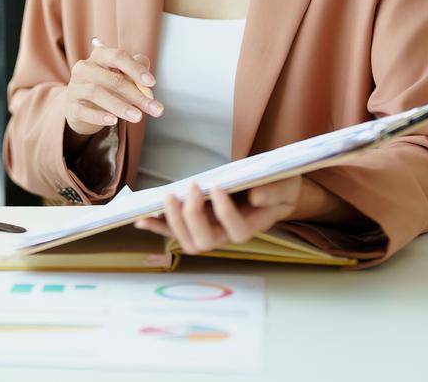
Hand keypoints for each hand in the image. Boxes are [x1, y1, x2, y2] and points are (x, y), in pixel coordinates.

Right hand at [62, 45, 162, 142]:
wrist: (81, 106)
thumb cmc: (106, 87)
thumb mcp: (122, 77)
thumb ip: (137, 76)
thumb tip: (148, 84)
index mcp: (99, 56)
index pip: (118, 56)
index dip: (135, 69)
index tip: (152, 82)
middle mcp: (84, 68)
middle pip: (112, 78)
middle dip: (136, 95)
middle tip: (154, 108)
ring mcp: (75, 87)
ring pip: (97, 93)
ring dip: (120, 106)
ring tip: (137, 117)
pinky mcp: (71, 106)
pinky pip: (84, 110)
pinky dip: (99, 116)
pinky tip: (113, 121)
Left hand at [132, 177, 301, 250]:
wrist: (271, 188)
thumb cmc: (278, 186)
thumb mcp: (285, 185)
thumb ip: (274, 191)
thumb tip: (257, 196)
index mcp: (252, 226)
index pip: (238, 230)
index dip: (225, 212)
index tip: (217, 186)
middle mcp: (228, 235)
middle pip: (206, 241)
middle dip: (194, 216)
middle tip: (192, 187)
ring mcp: (211, 233)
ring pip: (189, 242)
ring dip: (174, 221)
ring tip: (168, 196)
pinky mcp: (196, 225)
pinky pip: (175, 232)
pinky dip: (158, 227)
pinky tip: (142, 218)